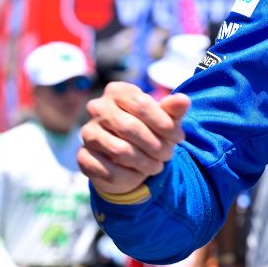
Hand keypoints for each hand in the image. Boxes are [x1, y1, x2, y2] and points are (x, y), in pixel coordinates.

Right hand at [77, 81, 188, 195]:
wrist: (127, 157)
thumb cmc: (150, 130)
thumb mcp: (165, 119)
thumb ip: (173, 110)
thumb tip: (184, 100)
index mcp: (117, 91)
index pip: (142, 104)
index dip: (164, 124)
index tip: (179, 138)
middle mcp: (97, 108)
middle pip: (130, 127)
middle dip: (156, 145)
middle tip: (169, 155)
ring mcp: (87, 132)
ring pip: (119, 150)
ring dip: (145, 162)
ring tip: (157, 165)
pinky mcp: (83, 157)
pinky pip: (109, 170)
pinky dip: (131, 175)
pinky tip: (140, 173)